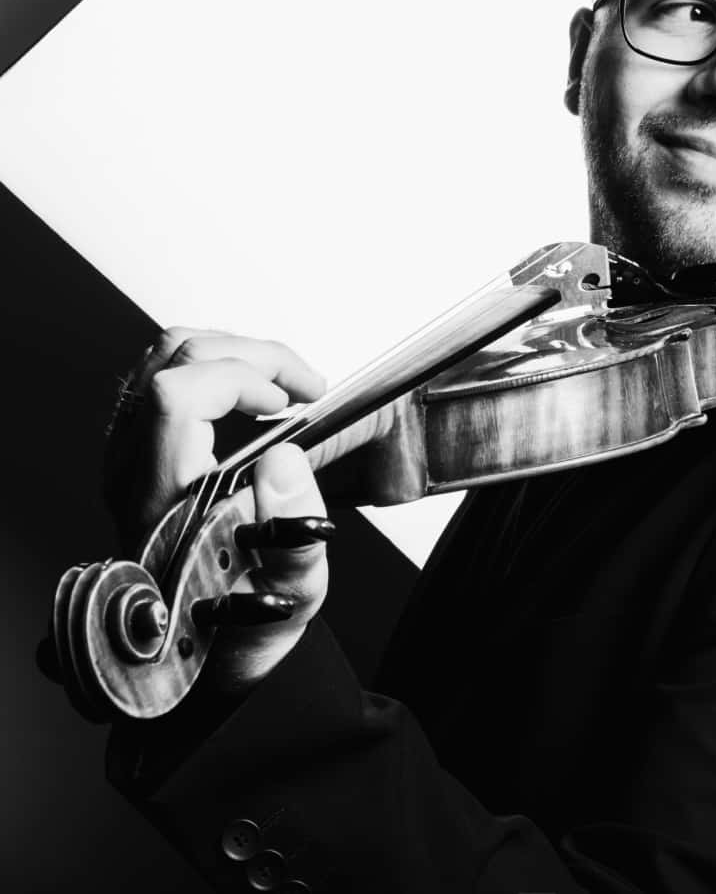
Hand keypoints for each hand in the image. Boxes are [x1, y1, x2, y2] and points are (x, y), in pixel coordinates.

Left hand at [106, 328, 330, 694]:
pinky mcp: (136, 448)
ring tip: (285, 383)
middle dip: (253, 355)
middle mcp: (132, 473)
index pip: (177, 397)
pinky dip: (218, 365)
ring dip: (235, 352)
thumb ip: (293, 534)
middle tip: (305, 385)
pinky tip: (256, 394)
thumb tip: (285, 458)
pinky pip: (165, 372)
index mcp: (163, 504)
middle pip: (174, 359)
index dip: (241, 378)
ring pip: (165, 355)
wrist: (208, 647)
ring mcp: (128, 456)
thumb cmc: (246, 624)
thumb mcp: (292, 593)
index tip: (290, 404)